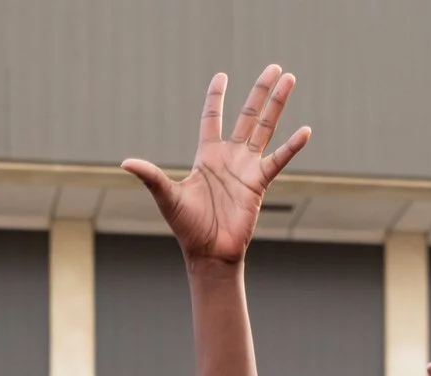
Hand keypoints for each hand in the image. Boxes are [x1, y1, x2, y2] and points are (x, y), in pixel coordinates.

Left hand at [122, 66, 308, 266]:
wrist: (209, 253)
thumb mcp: (167, 197)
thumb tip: (125, 163)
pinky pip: (278, 160)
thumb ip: (150, 176)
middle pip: (248, 115)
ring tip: (290, 79)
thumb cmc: (187, 227)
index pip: (212, 118)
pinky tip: (305, 131)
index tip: (221, 76)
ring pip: (265, 128)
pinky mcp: (259, 183)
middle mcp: (230, 157)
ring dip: (277, 105)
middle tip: (275, 68)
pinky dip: (291, 147)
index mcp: (207, 156)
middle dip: (260, 91)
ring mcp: (247, 168)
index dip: (216, 98)